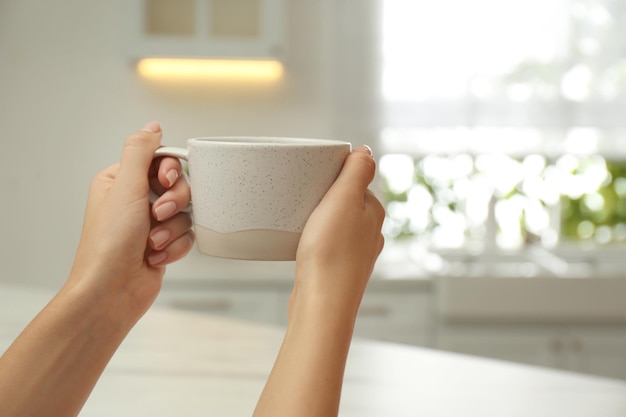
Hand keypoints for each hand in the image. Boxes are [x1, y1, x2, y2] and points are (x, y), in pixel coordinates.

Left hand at [67, 122, 193, 315]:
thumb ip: (141, 152)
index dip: (170, 171)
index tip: (166, 182)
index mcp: (120, 182)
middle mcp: (135, 200)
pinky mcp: (164, 244)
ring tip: (152, 242)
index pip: (159, 160)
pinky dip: (175, 247)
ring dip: (172, 229)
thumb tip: (152, 127)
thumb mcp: (125, 188)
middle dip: (173, 203)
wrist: (111, 293)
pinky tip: (156, 257)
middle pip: (178, 186)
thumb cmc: (109, 245)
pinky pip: (187, 235)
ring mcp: (151, 224)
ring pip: (185, 213)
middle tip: (158, 215)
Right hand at [293, 145, 384, 315]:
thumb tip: (366, 151)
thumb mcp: (344, 200)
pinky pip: (327, 247)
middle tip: (301, 197)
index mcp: (374, 214)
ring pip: (336, 227)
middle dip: (325, 198)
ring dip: (319, 221)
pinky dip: (315, 241)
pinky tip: (302, 246)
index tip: (313, 179)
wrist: (321, 304)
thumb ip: (357, 172)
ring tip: (299, 222)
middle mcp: (370, 235)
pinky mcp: (338, 272)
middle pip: (345, 204)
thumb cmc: (331, 253)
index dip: (333, 177)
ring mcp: (356, 256)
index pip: (356, 182)